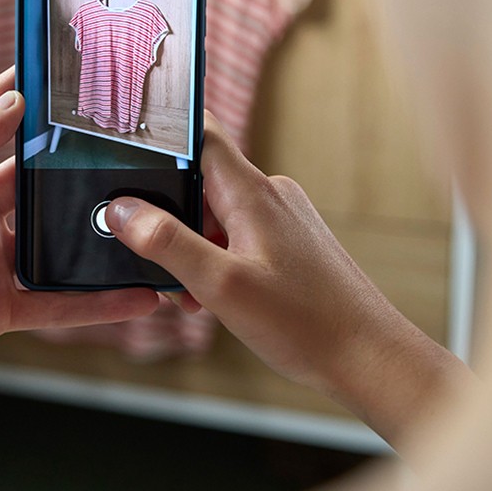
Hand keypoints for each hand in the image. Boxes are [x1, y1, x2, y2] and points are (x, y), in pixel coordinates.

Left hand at [0, 67, 159, 398]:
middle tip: (116, 145)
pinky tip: (135, 294)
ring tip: (135, 219)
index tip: (53, 72)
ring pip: (49, 240)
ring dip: (88, 235)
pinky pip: (57, 300)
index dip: (12, 95)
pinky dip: (96, 301)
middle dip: (66, 166)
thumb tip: (12, 100)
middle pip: (27, 180)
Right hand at [105, 111, 470, 447]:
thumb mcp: (221, 286)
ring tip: (191, 293)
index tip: (127, 149)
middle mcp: (271, 195)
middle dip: (171, 216)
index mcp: (253, 193)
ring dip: (195, 247)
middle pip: (203, 180)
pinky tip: (217, 298)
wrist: (369, 356)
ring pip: (219, 214)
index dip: (163, 134)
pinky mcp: (292, 242)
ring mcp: (284, 218)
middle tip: (156, 258)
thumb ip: (168, 244)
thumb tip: (122, 210)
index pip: (202, 135)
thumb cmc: (306, 324)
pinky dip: (219, 260)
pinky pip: (240, 236)